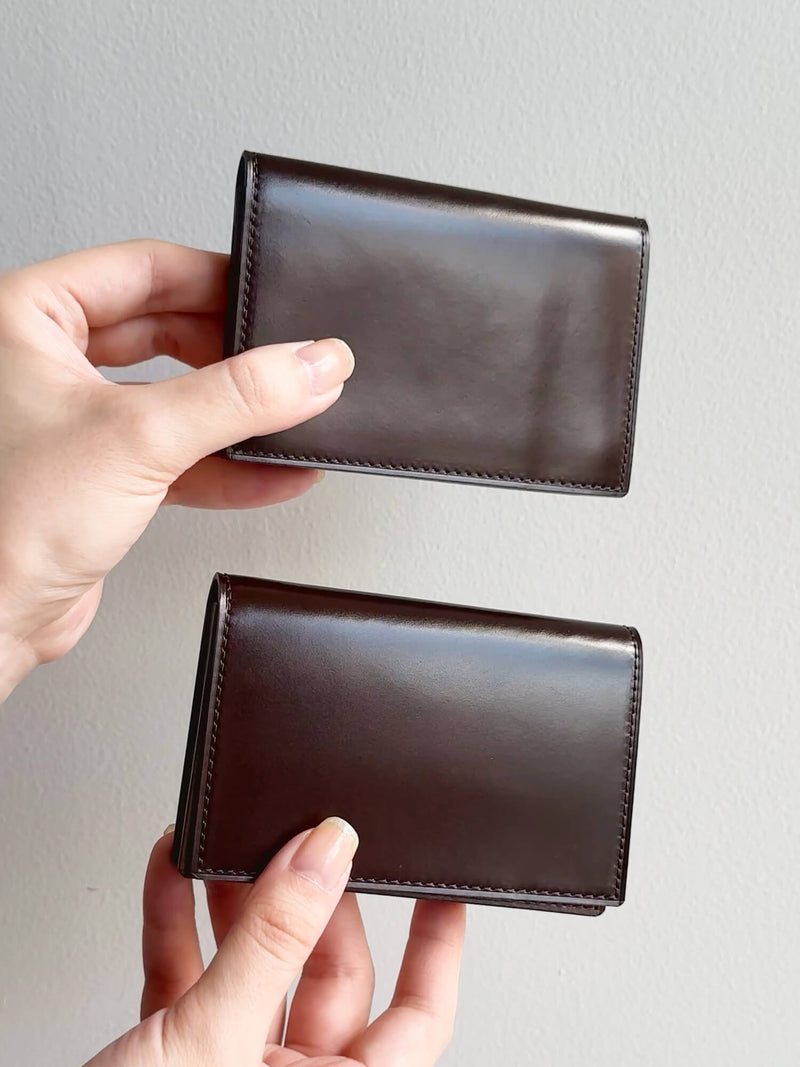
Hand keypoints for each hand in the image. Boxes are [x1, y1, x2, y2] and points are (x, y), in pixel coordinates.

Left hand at [0, 240, 353, 699]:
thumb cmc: (5, 524)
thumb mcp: (138, 438)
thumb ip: (235, 398)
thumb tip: (308, 365)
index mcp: (26, 317)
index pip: (144, 268)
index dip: (217, 282)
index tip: (273, 302)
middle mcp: (46, 361)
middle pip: (166, 330)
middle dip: (233, 355)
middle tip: (288, 361)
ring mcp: (75, 421)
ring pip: (175, 397)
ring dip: (236, 415)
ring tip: (294, 416)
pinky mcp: (100, 476)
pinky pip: (176, 455)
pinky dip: (226, 465)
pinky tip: (273, 471)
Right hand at [86, 819, 464, 1065]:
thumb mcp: (215, 1043)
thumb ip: (272, 944)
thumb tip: (325, 856)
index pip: (418, 1017)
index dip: (435, 949)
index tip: (440, 888)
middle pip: (326, 973)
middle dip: (310, 900)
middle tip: (299, 840)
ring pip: (251, 966)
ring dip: (234, 899)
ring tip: (229, 843)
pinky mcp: (168, 1054)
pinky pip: (184, 974)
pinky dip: (176, 920)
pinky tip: (172, 872)